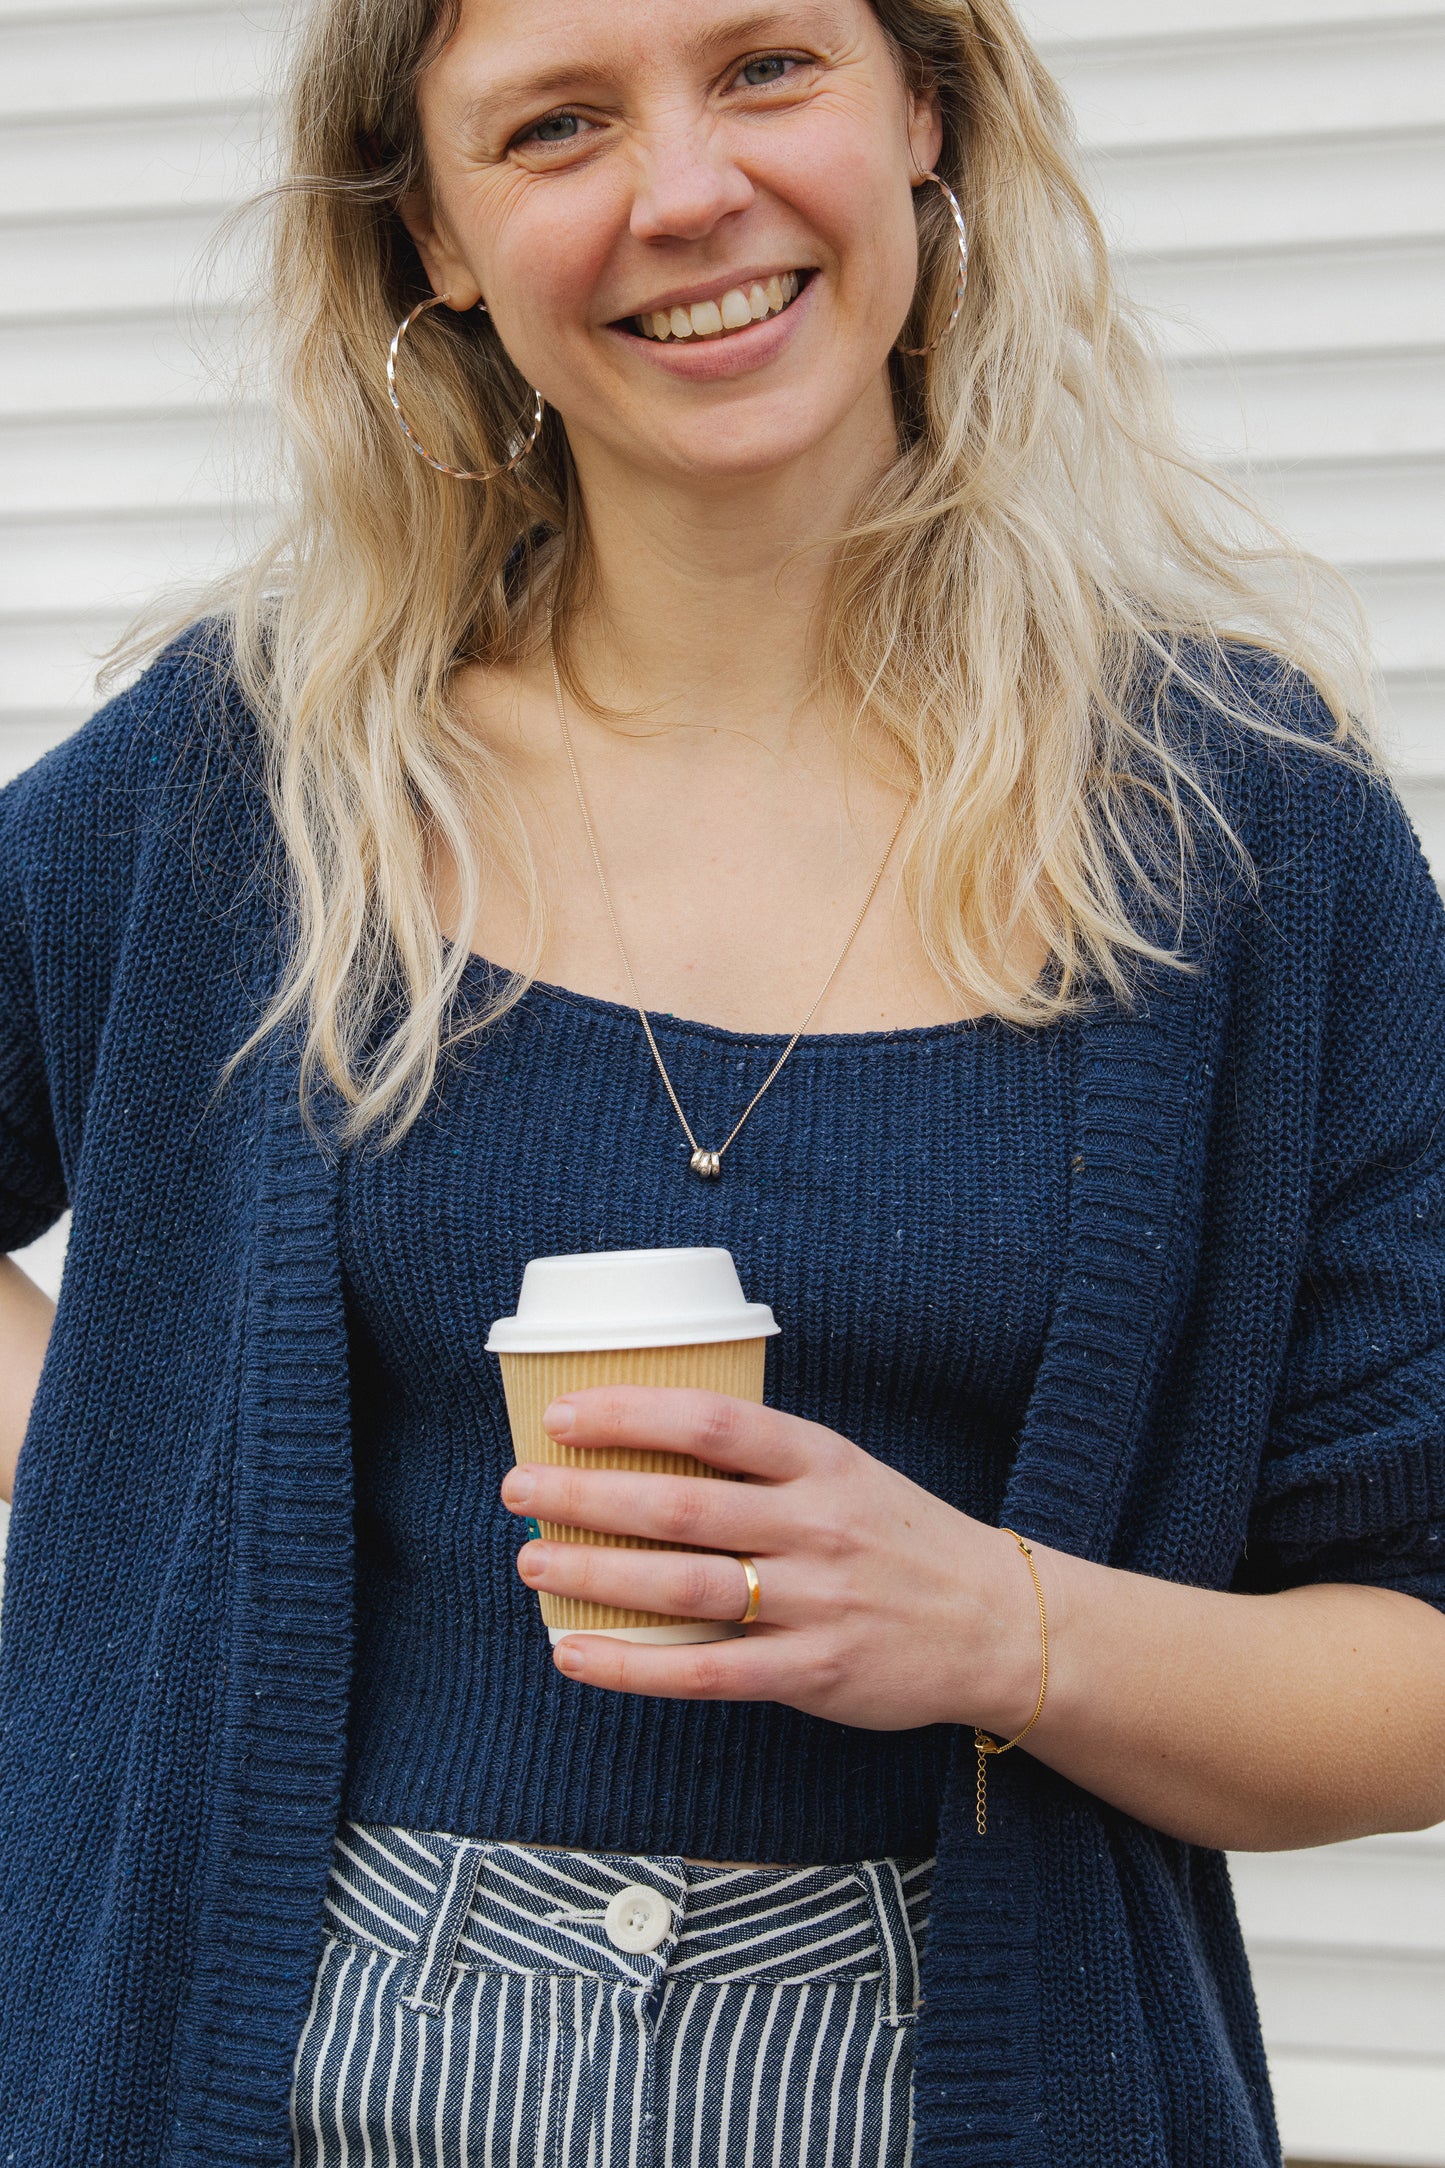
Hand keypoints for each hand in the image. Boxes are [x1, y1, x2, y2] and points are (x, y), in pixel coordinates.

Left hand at [499, 1385, 1043, 1730]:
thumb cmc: (898, 1537)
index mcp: (820, 1461)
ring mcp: (814, 1603)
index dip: (630, 1414)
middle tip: (517, 1488)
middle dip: (585, 1495)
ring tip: (530, 1560)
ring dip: (593, 1574)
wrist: (995, 1621)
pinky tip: (574, 1653)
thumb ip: (761, 1462)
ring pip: (681, 1588)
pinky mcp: (812, 1673)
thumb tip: (645, 1441)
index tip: (562, 1415)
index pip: (713, 1423)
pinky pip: (703, 1674)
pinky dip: (629, 1665)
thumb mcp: (844, 1471)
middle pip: (679, 1506)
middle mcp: (815, 1526)